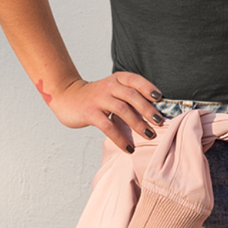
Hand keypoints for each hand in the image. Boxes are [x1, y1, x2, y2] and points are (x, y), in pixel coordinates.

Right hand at [49, 72, 163, 152]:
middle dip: (148, 109)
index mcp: (117, 79)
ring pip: (122, 110)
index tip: (160, 98)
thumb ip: (130, 95)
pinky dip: (120, 139)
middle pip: (132, 96)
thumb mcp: (113, 89)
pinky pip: (108, 127)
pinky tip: (129, 148)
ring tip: (149, 135)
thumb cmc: (97, 97)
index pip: (135, 80)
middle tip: (160, 122)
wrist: (67, 96)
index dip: (148, 88)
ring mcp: (99, 99)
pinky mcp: (90, 113)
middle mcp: (109, 86)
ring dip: (138, 124)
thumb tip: (156, 112)